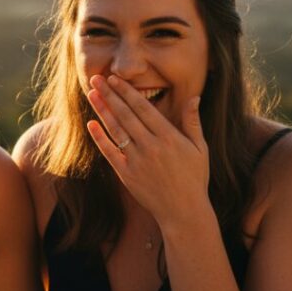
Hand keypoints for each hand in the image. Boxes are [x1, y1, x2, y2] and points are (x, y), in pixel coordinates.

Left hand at [85, 75, 209, 228]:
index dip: (127, 92)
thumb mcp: (200, 148)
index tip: (114, 79)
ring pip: (116, 130)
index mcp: (169, 137)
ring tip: (92, 94)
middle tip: (96, 78)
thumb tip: (194, 97)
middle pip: (126, 114)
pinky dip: (100, 138)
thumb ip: (193, 122)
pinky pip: (110, 152)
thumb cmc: (194, 178)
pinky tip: (91, 123)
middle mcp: (151, 146)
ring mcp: (138, 161)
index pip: (143, 108)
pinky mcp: (127, 175)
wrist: (184, 212)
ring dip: (102, 110)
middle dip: (110, 94)